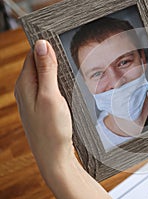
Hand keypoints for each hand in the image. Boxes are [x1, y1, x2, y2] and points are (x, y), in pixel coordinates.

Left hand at [15, 40, 73, 173]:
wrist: (54, 157)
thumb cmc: (52, 129)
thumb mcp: (51, 96)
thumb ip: (46, 70)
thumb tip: (42, 45)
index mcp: (24, 84)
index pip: (33, 54)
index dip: (47, 46)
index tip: (62, 41)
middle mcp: (26, 90)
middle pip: (38, 64)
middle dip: (53, 57)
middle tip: (71, 54)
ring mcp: (34, 99)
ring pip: (44, 75)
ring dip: (57, 70)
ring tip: (71, 68)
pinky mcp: (42, 106)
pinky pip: (48, 87)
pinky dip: (58, 82)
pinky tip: (68, 85)